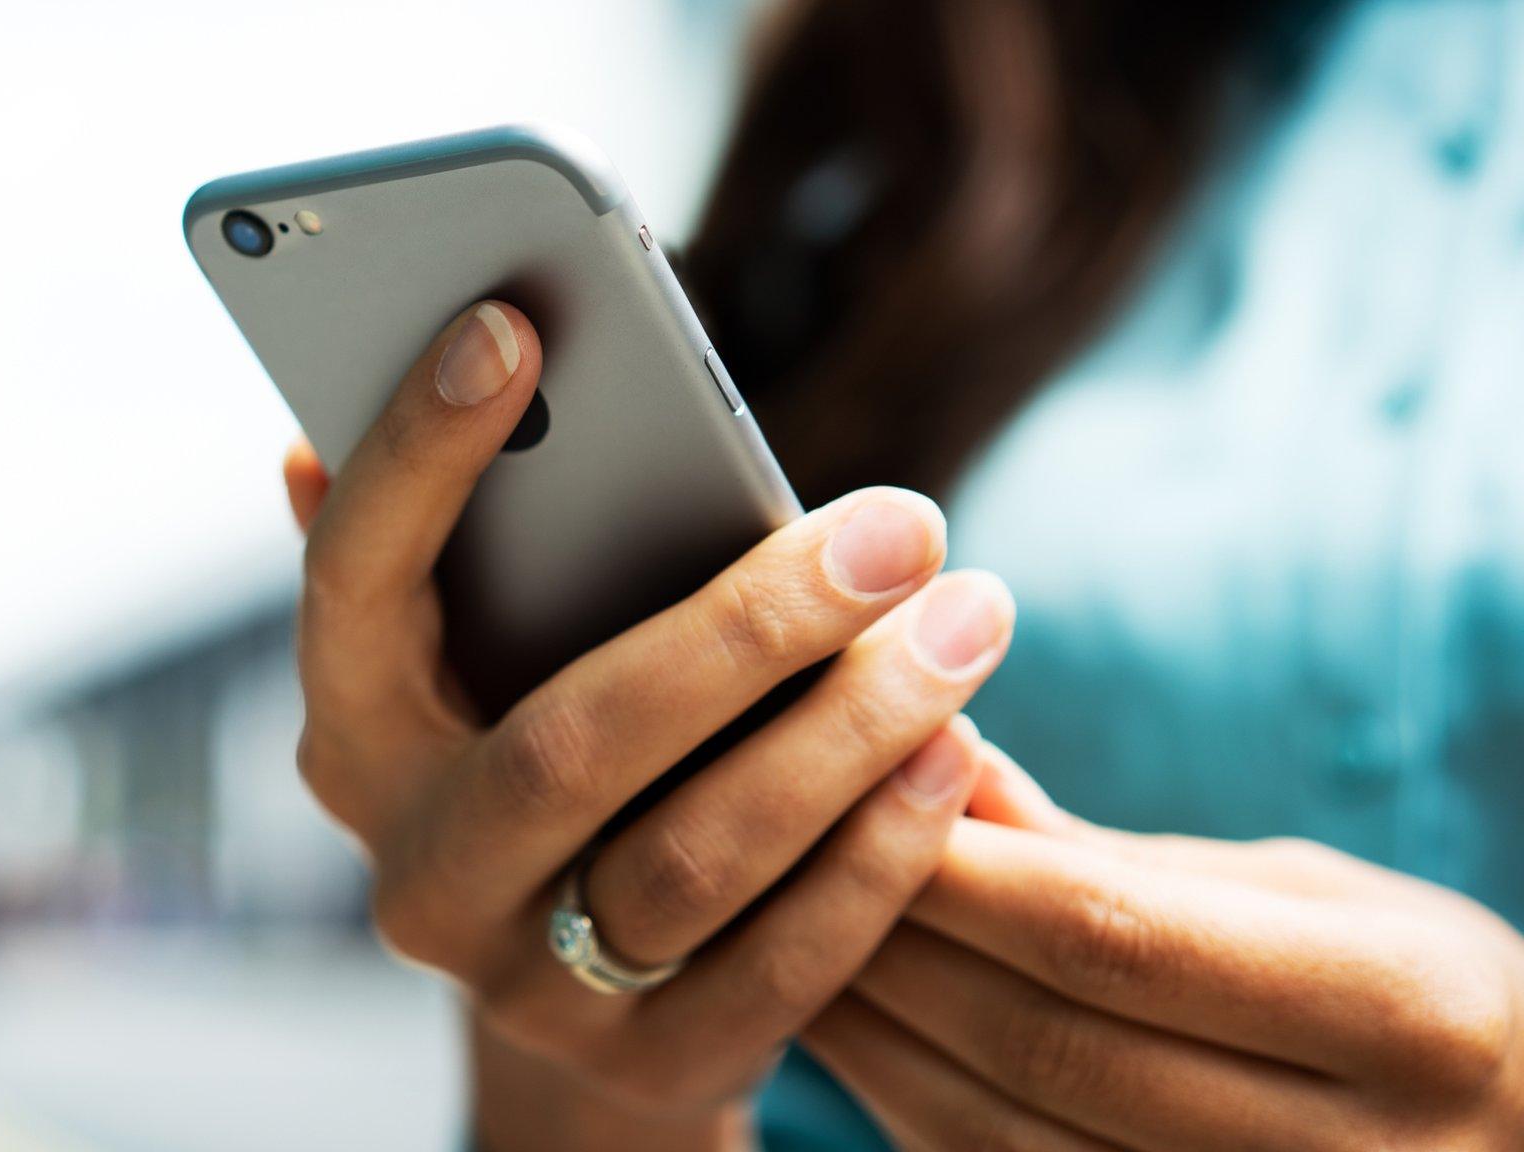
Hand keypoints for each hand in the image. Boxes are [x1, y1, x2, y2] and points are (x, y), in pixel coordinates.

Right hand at [280, 301, 1016, 1130]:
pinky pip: (783, 963)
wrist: (587, 996)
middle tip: (899, 525)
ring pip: (696, 858)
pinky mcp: (649, 1064)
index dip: (416, 461)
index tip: (513, 323)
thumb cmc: (553, 753)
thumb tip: (314, 446)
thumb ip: (444, 557)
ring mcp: (526, 985)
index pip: (354, 589)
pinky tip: (960, 748)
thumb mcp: (490, 661)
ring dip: (851, 732)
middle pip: (570, 744)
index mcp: (357, 738)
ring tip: (969, 619)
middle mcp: (418, 871)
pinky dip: (881, 852)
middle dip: (747, 628)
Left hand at [804, 736, 1523, 1149]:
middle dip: (889, 938)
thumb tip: (937, 758)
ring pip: (995, 1133)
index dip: (960, 865)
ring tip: (779, 929)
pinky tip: (842, 1026)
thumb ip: (1116, 856)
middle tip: (780, 848)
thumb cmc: (1408, 997)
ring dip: (869, 1027)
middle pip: (1039, 1039)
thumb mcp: (1309, 900)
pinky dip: (899, 1101)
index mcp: (1402, 1016)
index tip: (852, 782)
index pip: (1114, 935)